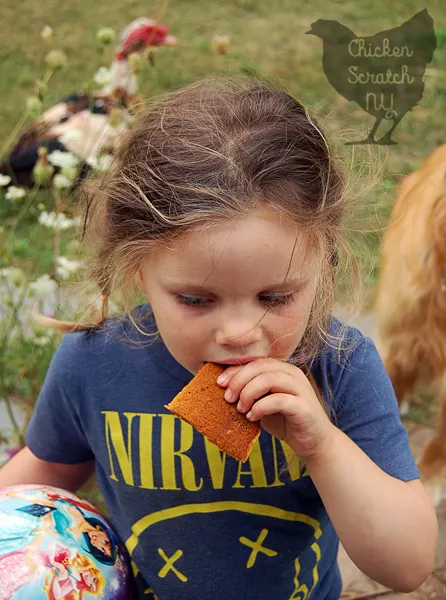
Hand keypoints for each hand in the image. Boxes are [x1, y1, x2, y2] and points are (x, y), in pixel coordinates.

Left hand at [216, 358, 335, 459]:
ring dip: (248, 393)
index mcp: (283, 370)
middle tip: (227, 398)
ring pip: (268, 379)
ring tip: (240, 408)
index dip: (235, 370)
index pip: (255, 362)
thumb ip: (251, 393)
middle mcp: (293, 374)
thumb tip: (224, 388)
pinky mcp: (304, 406)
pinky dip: (260, 407)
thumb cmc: (286, 421)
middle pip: (260, 367)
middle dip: (239, 381)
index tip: (220, 383)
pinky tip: (252, 417)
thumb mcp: (264, 403)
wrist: (314, 442)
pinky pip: (278, 400)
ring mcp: (301, 389)